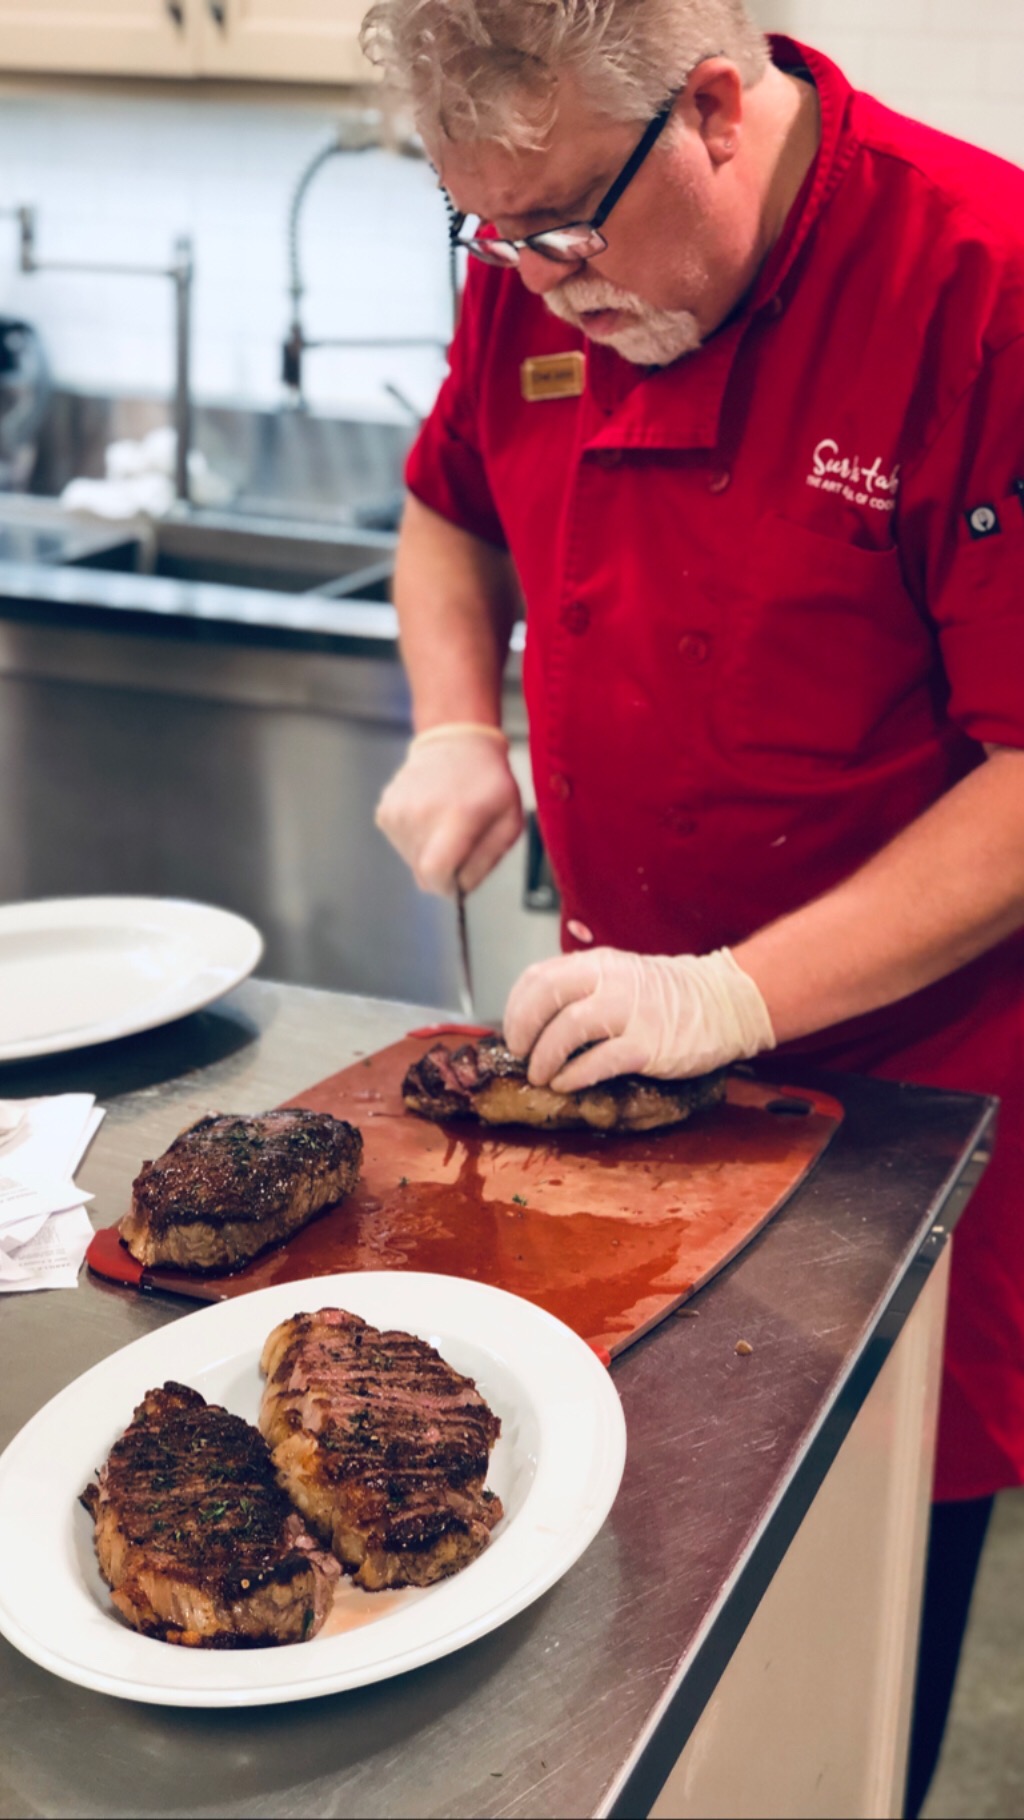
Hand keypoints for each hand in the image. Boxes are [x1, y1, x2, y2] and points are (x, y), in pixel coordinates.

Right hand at [375, 728, 523, 894]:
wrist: (457, 743)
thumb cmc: (490, 784)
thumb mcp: (509, 823)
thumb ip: (486, 861)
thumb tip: (459, 888)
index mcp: (456, 818)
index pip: (435, 875)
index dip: (448, 887)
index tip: (459, 880)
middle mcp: (420, 815)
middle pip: (423, 873)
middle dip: (443, 869)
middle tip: (461, 840)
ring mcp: (398, 812)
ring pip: (411, 860)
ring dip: (430, 852)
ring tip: (446, 821)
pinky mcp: (385, 811)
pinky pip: (400, 844)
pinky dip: (416, 839)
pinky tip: (430, 814)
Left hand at [503, 947, 775, 1089]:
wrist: (726, 1002)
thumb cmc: (668, 996)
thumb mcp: (620, 976)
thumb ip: (583, 988)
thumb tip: (538, 1018)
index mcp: (599, 964)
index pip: (538, 976)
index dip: (516, 1007)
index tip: (513, 1032)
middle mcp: (610, 981)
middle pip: (546, 995)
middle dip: (522, 1028)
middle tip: (521, 1054)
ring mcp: (630, 1012)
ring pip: (568, 1028)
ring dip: (545, 1057)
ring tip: (542, 1076)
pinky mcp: (648, 1045)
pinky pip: (599, 1061)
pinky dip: (574, 1075)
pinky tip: (567, 1084)